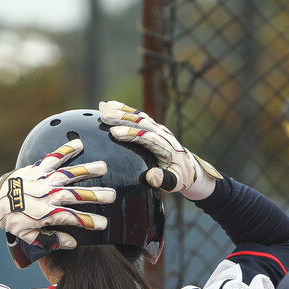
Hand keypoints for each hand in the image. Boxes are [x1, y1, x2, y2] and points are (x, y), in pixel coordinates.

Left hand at [0, 139, 116, 250]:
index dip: (89, 222)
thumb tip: (72, 243)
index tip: (103, 224)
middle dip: (95, 195)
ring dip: (86, 170)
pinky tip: (79, 143)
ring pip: (69, 174)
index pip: (73, 218)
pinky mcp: (38, 168)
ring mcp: (44, 180)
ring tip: (103, 167)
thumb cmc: (13, 221)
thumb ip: (51, 240)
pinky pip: (54, 157)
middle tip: (112, 195)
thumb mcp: (29, 236)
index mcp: (48, 214)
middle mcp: (49, 195)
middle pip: (76, 195)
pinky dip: (66, 149)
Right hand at [98, 100, 221, 200]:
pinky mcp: (152, 126)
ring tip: (102, 107)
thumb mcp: (175, 183)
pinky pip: (137, 116)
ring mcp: (157, 128)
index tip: (114, 133)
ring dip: (120, 111)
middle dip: (122, 118)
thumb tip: (151, 177)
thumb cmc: (178, 176)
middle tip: (104, 115)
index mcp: (167, 148)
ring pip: (138, 117)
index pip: (148, 138)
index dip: (131, 134)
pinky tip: (108, 105)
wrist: (187, 166)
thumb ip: (164, 180)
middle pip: (141, 123)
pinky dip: (123, 109)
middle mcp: (162, 134)